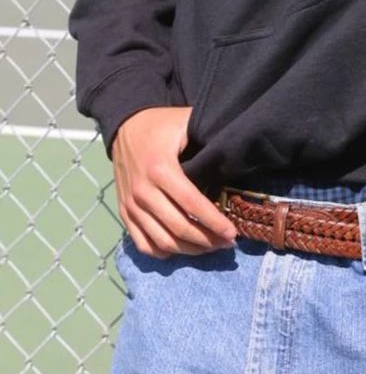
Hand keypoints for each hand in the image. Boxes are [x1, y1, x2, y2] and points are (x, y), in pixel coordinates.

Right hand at [111, 106, 237, 258]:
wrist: (124, 126)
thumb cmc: (160, 124)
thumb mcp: (184, 121)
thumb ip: (206, 136)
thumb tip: (234, 150)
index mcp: (160, 169)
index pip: (192, 204)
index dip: (214, 222)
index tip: (232, 233)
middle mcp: (143, 192)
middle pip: (178, 227)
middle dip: (206, 240)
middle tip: (226, 243)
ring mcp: (131, 205)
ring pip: (162, 241)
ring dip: (189, 250)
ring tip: (209, 247)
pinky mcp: (124, 213)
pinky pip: (142, 244)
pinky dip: (163, 252)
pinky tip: (181, 248)